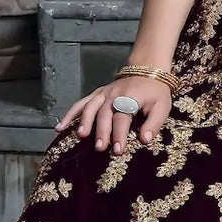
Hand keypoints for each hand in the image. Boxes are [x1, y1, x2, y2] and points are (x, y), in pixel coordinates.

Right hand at [55, 77, 172, 154]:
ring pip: (90, 107)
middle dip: (101, 131)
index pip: (123, 117)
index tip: (118, 150)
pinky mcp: (96, 94)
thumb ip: (154, 123)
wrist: (147, 71)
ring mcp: (103, 93)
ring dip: (84, 121)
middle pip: (104, 113)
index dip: (119, 134)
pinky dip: (70, 114)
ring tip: (81, 136)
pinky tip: (59, 127)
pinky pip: (80, 103)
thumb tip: (145, 140)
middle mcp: (113, 94)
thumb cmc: (155, 93)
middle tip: (100, 148)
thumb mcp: (162, 107)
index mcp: (130, 97)